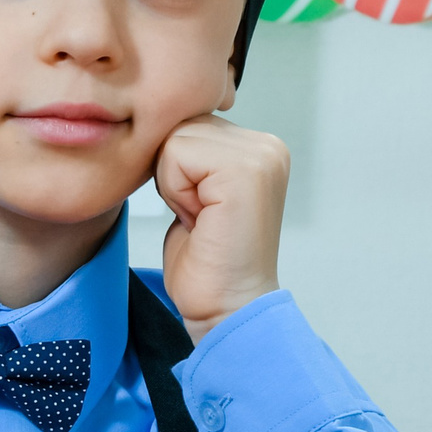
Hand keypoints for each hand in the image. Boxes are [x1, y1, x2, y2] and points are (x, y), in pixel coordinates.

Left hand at [154, 114, 287, 342]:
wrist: (226, 309)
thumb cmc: (208, 262)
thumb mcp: (199, 191)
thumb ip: (194, 154)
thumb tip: (162, 123)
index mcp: (261, 148)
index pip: (189, 122)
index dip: (177, 169)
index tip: (202, 210)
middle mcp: (269, 146)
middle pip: (180, 125)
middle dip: (174, 174)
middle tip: (201, 217)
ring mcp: (262, 156)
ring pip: (175, 138)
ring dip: (174, 185)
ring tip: (202, 219)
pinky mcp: (245, 171)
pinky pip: (176, 155)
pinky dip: (175, 192)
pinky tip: (200, 220)